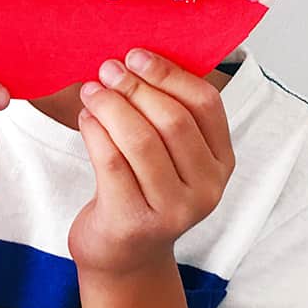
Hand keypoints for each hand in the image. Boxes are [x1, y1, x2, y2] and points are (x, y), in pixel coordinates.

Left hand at [68, 49, 235, 277]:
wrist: (121, 251)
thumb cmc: (143, 187)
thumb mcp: (169, 152)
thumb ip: (166, 109)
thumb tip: (137, 55)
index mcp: (222, 162)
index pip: (206, 104)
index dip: (170, 74)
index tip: (136, 55)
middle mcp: (207, 189)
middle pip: (172, 121)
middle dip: (135, 87)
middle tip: (107, 69)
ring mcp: (173, 210)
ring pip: (141, 141)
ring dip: (111, 106)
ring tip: (91, 91)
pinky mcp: (135, 222)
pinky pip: (111, 162)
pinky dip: (94, 131)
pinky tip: (85, 118)